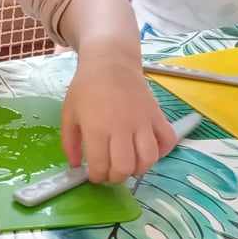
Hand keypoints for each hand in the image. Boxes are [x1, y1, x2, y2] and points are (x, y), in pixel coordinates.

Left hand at [62, 52, 176, 182]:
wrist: (110, 61)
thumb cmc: (86, 87)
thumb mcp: (69, 114)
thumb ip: (70, 143)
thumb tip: (75, 166)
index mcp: (97, 128)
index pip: (101, 166)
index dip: (97, 177)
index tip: (94, 175)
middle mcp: (122, 127)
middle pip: (125, 167)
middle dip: (117, 177)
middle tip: (111, 172)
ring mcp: (143, 122)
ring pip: (148, 159)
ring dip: (139, 168)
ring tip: (129, 164)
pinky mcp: (157, 115)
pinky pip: (168, 140)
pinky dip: (162, 151)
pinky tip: (149, 150)